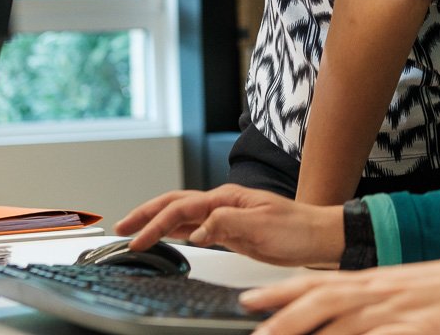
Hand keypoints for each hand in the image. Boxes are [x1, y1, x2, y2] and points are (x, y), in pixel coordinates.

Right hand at [114, 185, 344, 266]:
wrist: (319, 238)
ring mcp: (224, 216)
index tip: (138, 241)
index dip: (156, 224)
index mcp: (226, 197)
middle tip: (121, 228)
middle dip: (146, 214)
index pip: (181, 208)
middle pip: (174, 205)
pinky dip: (174, 232)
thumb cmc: (298, 228)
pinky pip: (194, 229)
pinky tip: (164, 238)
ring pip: (181, 216)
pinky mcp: (229, 231)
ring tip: (133, 232)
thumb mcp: (262, 225)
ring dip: (156, 222)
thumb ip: (227, 224)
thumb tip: (196, 230)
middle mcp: (222, 203)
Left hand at [241, 250, 439, 334]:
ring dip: (308, 334)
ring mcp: (403, 316)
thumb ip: (384, 304)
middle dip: (281, 320)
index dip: (282, 292)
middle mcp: (386, 295)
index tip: (250, 300)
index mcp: (382, 282)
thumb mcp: (417, 293)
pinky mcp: (424, 333)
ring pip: (344, 327)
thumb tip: (356, 316)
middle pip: (321, 304)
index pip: (321, 284)